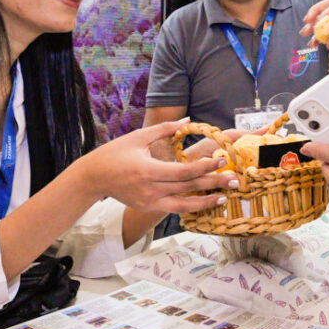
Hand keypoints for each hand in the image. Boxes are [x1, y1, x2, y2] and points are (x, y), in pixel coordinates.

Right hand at [82, 119, 238, 214]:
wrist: (93, 177)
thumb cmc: (115, 153)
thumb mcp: (138, 136)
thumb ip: (165, 128)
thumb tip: (188, 119)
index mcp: (149, 170)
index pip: (184, 171)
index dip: (205, 167)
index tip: (221, 160)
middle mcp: (151, 190)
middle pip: (189, 188)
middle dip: (213, 184)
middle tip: (235, 180)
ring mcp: (150, 202)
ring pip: (184, 205)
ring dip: (206, 202)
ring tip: (224, 198)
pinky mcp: (148, 208)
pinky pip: (174, 209)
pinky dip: (191, 208)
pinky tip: (204, 203)